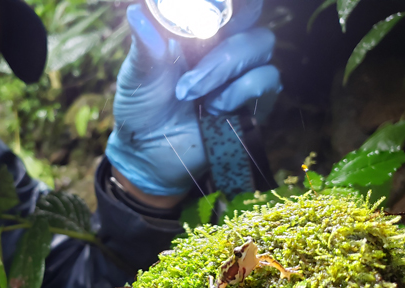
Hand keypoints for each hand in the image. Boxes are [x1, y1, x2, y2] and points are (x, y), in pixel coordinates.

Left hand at [106, 0, 281, 196]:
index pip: (222, 1)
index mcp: (196, 29)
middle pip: (251, 9)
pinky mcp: (256, 99)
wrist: (149, 155)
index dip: (223, 0)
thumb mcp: (137, 77)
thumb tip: (137, 12)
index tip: (209, 2)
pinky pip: (267, 77)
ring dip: (223, 64)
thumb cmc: (142, 109)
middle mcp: (224, 42)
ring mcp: (243, 69)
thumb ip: (145, 47)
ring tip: (189, 91)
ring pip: (260, 42)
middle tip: (203, 35)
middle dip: (236, 13)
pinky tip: (213, 108)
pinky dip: (239, 90)